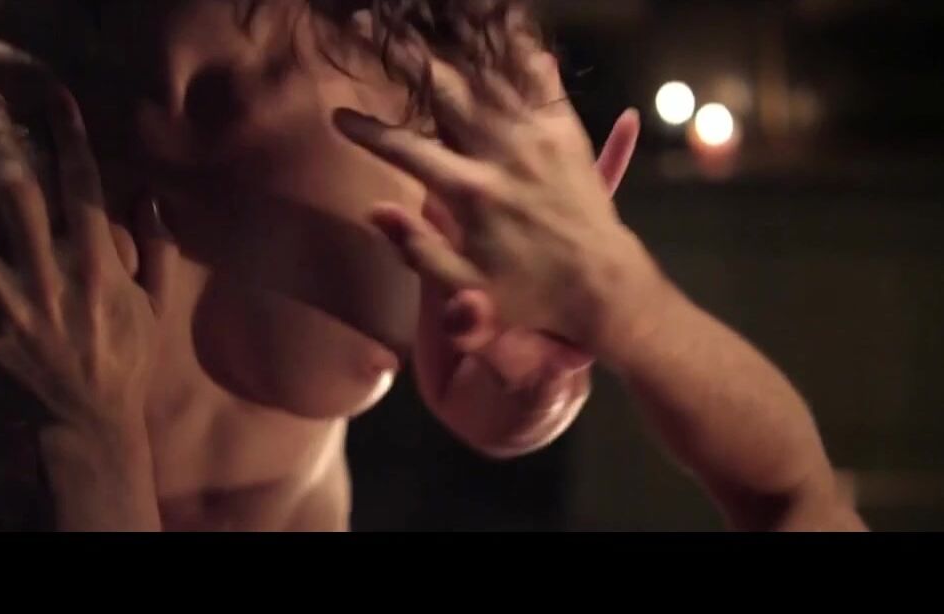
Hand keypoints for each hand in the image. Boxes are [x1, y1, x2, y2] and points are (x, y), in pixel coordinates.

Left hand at [0, 90, 173, 530]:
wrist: (89, 428)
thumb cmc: (123, 367)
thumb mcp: (153, 308)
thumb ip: (157, 251)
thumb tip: (152, 198)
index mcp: (98, 267)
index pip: (83, 187)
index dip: (69, 138)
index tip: (55, 99)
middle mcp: (51, 278)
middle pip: (20, 194)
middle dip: (1, 140)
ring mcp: (9, 308)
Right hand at [334, 56, 655, 350]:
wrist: (604, 285)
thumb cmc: (529, 294)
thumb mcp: (466, 288)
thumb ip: (418, 249)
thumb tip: (374, 208)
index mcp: (470, 193)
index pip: (405, 149)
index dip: (367, 131)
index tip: (339, 115)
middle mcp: (501, 154)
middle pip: (444, 93)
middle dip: (406, 62)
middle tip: (372, 37)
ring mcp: (537, 137)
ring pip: (488, 77)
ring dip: (455, 51)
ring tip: (429, 31)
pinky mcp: (567, 132)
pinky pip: (541, 80)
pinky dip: (520, 53)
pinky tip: (502, 31)